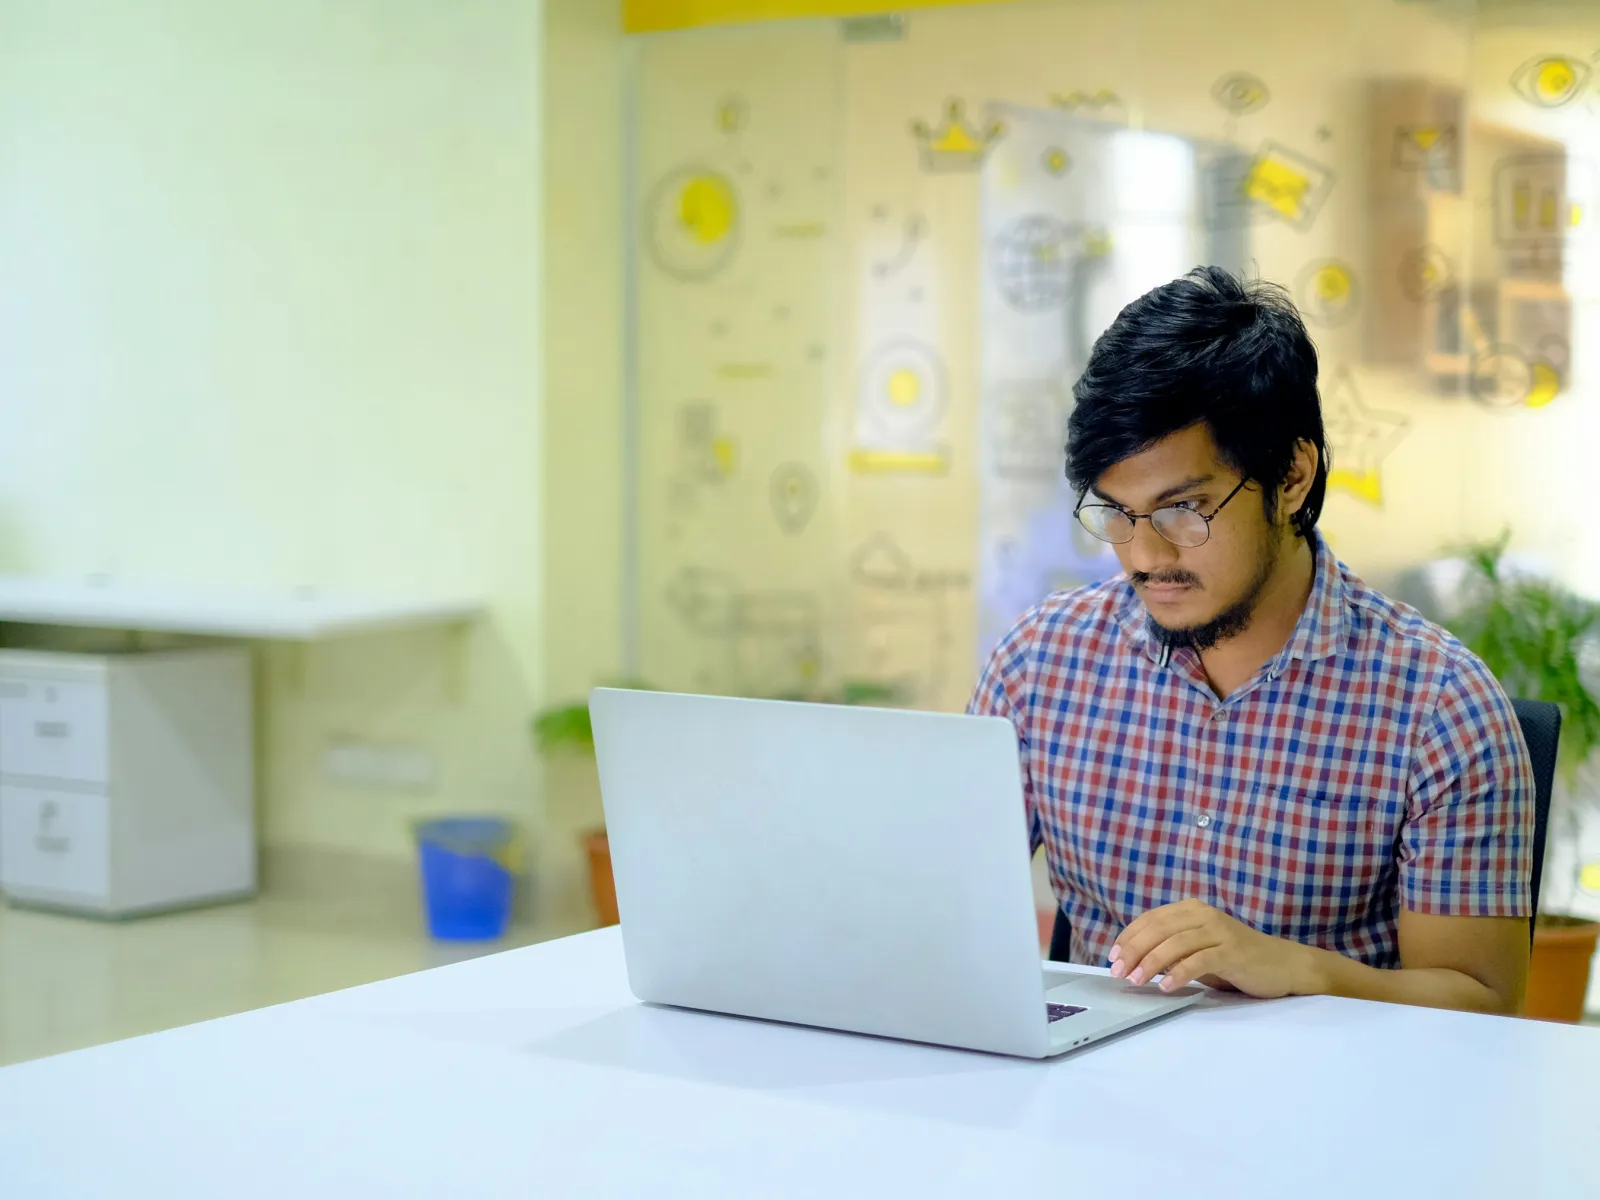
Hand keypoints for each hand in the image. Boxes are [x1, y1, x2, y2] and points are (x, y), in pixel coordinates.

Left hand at [1109, 899, 1313, 998]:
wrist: (1283, 965)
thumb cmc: (1234, 959)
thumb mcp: (1197, 950)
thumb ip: (1170, 951)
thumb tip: (1134, 963)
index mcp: (1191, 910)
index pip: (1151, 919)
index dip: (1128, 937)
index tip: (1112, 957)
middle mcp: (1204, 915)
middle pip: (1159, 928)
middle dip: (1134, 950)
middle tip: (1118, 971)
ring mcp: (1220, 931)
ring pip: (1176, 942)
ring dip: (1152, 962)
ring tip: (1136, 980)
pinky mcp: (1234, 951)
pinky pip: (1200, 960)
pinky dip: (1180, 973)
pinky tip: (1167, 987)